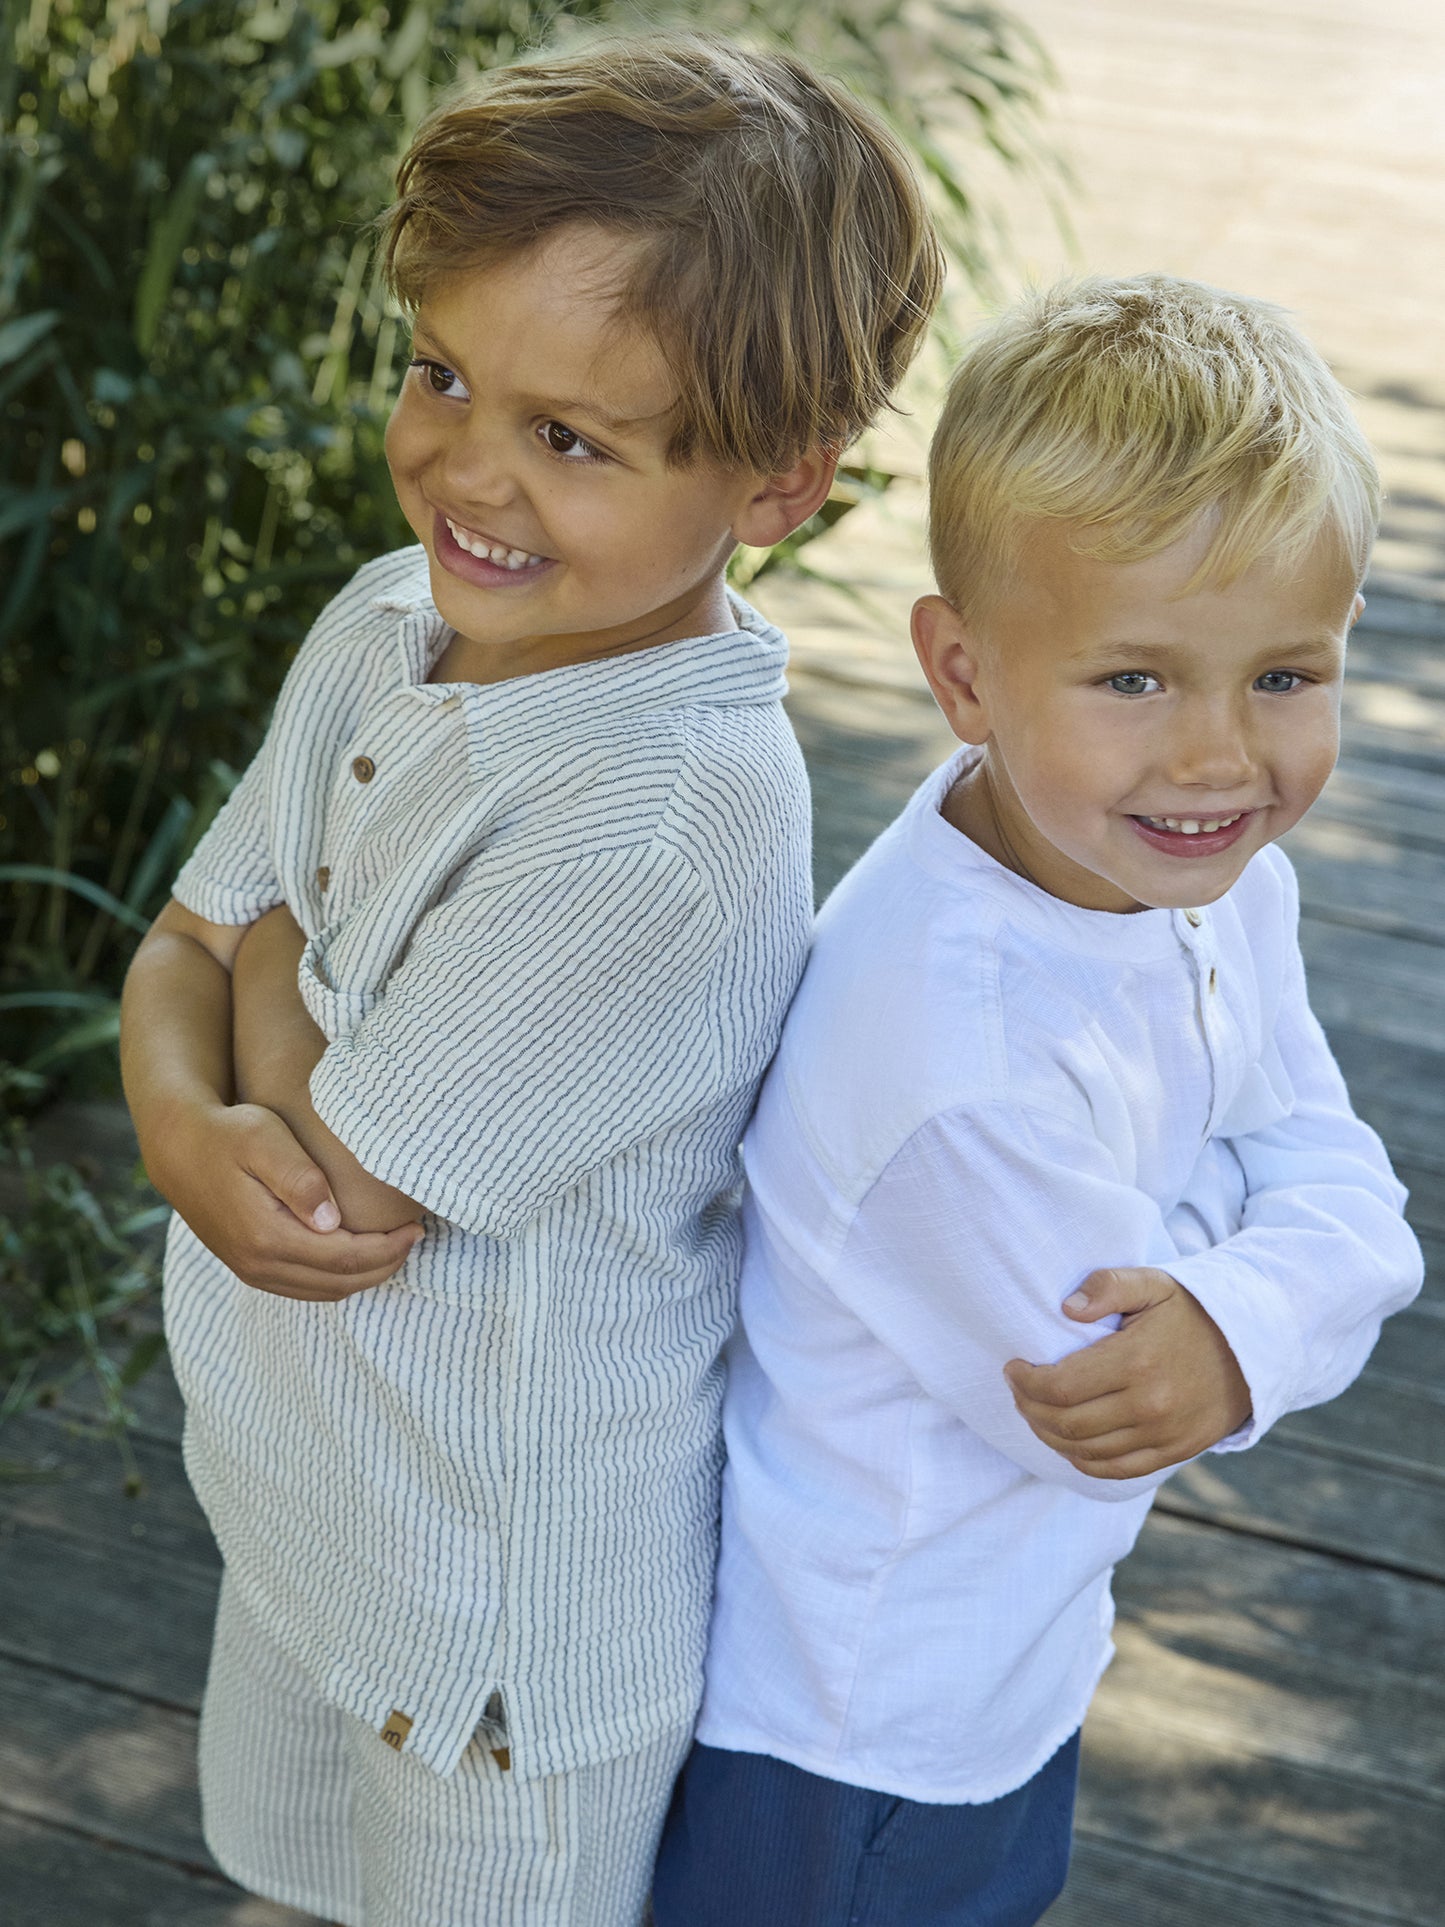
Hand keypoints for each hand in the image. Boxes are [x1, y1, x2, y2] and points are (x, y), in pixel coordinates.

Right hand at [156, 1098, 422, 1301]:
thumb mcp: (264, 1139)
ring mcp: (251, 1270)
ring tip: (395, 1246)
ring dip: (364, 1275)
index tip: (416, 1227)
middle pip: (339, 1283)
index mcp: (267, 1236)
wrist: (179, 1146)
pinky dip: (338, 1278)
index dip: (387, 1249)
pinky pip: (305, 1287)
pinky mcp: (249, 1267)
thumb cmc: (229, 1133)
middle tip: (415, 1237)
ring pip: (323, 1291)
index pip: (345, 1259)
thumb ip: (300, 1178)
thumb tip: (333, 1221)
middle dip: (384, 1265)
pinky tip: (358, 1253)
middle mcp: (258, 1263)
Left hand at [1003, 1267, 1251, 1479]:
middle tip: (1018, 1390)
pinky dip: (1083, 1461)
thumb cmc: (1195, 1311)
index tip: (1012, 1368)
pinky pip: (1116, 1470)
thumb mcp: (1154, 1283)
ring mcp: (1164, 1434)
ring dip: (1050, 1436)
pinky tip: (1067, 1442)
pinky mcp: (1175, 1451)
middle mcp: (1149, 1405)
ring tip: (1036, 1413)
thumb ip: (1108, 1286)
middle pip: (1066, 1423)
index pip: (1060, 1386)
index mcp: (1137, 1361)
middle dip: (1029, 1408)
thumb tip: (1067, 1308)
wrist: (1256, 1347)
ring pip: (1086, 1451)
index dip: (1026, 1382)